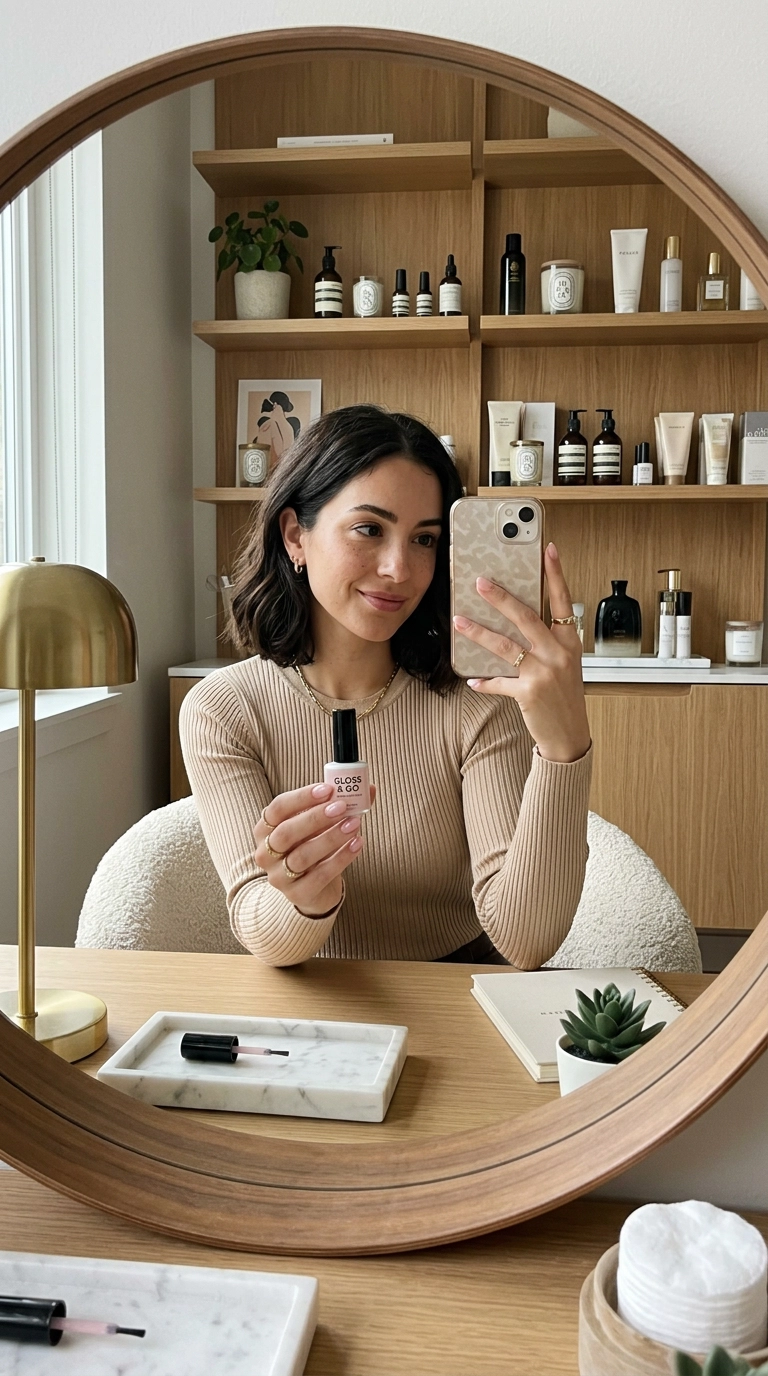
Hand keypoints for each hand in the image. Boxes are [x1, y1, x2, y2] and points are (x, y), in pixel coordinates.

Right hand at [254, 782, 375, 916]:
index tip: (328, 789)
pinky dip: (341, 858)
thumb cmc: (314, 848)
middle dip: (315, 817)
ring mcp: (279, 876)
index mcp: (265, 829)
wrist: (314, 889)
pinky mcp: (297, 894)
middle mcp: (265, 853)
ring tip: (354, 824)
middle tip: (341, 806)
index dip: (301, 797)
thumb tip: (368, 788)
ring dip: (330, 838)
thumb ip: (340, 807)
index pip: (278, 808)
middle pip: (286, 832)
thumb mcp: (321, 826)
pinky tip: (357, 844)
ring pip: (302, 856)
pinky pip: (320, 875)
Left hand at [452, 542, 590, 763]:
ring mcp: (543, 673)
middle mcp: (558, 654)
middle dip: (501, 597)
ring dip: (478, 632)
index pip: (562, 600)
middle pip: (526, 617)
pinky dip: (483, 681)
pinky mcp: (527, 692)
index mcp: (569, 642)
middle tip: (480, 581)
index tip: (548, 550)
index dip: (556, 574)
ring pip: (505, 646)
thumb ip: (548, 641)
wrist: (569, 735)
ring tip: (459, 621)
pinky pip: (497, 682)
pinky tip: (472, 679)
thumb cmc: (565, 697)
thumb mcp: (565, 664)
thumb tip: (519, 619)